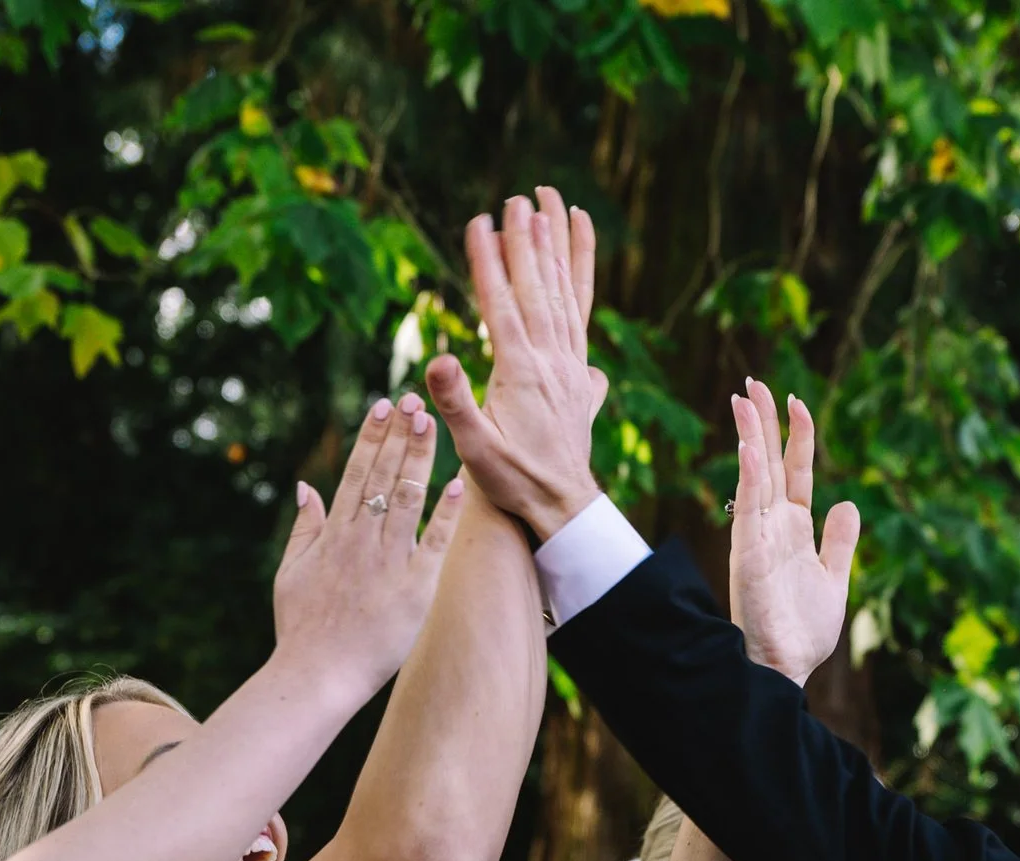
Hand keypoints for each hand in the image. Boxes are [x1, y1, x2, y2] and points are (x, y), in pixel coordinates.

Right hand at [271, 393, 463, 695]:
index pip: (356, 473)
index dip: (372, 437)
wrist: (315, 675)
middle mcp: (360, 540)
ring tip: (434, 424)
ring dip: (421, 459)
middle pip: (384, 476)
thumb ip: (303, 527)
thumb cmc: (302, 628)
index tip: (384, 406)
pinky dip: (444, 514)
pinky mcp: (413, 589)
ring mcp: (387, 562)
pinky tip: (456, 484)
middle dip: (400, 435)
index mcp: (333, 534)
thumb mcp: (291, 571)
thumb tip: (305, 486)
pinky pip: (433, 544)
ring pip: (408, 499)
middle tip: (415, 399)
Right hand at [427, 188, 604, 542]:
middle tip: (518, 195)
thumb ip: (455, 401)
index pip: (501, 305)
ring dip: (556, 244)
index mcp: (519, 373)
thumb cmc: (511, 480)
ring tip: (551, 201)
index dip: (488, 261)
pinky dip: (580, 272)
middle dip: (527, 239)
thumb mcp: (474, 449)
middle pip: (537, 287)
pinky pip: (581, 309)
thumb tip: (438, 358)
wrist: (561, 506)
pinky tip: (579, 244)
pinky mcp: (579, 368)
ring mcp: (569, 362)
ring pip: (563, 291)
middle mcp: (550, 360)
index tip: (479, 220)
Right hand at [727, 379, 860, 685]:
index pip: (795, 472)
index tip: (796, 400)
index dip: (797, 436)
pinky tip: (748, 447)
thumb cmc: (802, 630)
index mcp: (794, 530)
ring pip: (753, 476)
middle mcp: (772, 527)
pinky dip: (748, 477)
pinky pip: (747, 508)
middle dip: (762, 422)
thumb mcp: (834, 579)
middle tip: (754, 382)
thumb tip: (848, 503)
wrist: (787, 667)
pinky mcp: (748, 555)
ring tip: (744, 397)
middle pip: (768, 463)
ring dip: (749, 437)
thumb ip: (839, 542)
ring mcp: (758, 538)